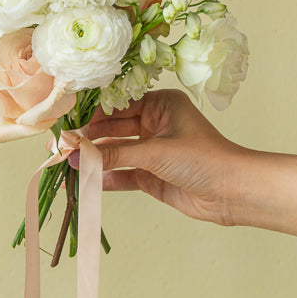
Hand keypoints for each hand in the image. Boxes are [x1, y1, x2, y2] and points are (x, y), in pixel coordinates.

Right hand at [81, 89, 246, 224]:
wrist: (233, 192)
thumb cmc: (203, 158)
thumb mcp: (156, 152)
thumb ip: (116, 154)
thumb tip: (80, 155)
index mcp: (161, 105)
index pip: (119, 105)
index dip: (93, 115)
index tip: (69, 123)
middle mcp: (156, 124)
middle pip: (115, 128)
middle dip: (91, 138)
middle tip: (64, 146)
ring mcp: (154, 152)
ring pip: (118, 152)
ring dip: (97, 158)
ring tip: (70, 164)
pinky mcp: (154, 176)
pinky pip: (125, 174)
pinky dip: (109, 177)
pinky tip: (89, 180)